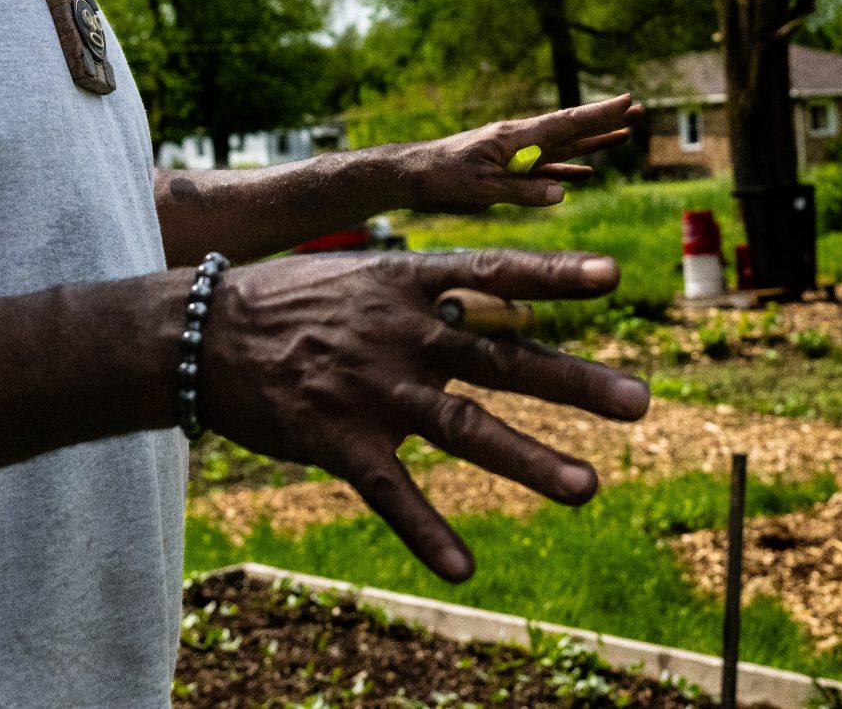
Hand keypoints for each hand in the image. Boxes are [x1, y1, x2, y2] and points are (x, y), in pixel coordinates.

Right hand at [194, 248, 649, 579]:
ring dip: (528, 460)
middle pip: (502, 359)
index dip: (552, 275)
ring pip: (463, 428)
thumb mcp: (363, 275)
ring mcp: (372, 390)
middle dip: (574, 383)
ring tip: (587, 487)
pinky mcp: (338, 441)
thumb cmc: (291, 300)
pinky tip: (465, 568)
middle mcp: (401, 335)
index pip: (493, 273)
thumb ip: (429, 292)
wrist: (201, 334)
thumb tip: (494, 293)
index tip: (614, 275)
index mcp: (407, 284)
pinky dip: (427, 533)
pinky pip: (390, 493)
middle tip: (640, 403)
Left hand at [396, 94, 643, 213]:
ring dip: (593, 144)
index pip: (566, 123)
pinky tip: (585, 175)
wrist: (410, 177)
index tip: (627, 100)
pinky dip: (567, 171)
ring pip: (563, 149)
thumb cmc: (442, 178)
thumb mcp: (482, 189)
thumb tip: (562, 193)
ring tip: (624, 137)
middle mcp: (520, 141)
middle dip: (606, 123)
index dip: (599, 114)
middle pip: (571, 131)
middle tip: (639, 112)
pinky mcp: (507, 171)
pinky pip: (545, 170)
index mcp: (516, 138)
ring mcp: (515, 155)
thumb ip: (522, 191)